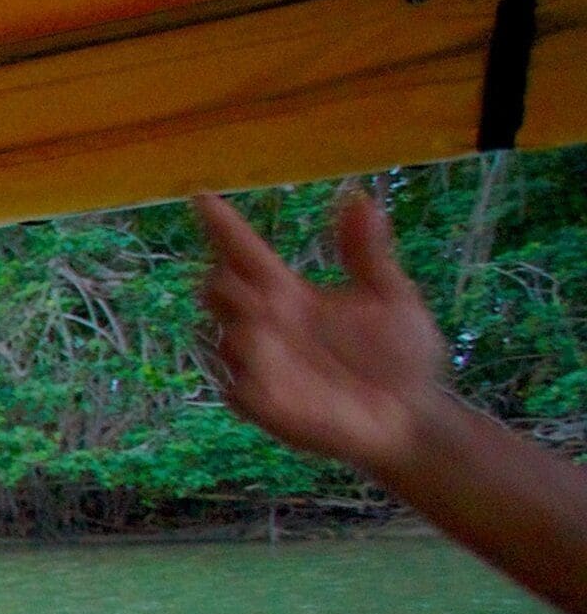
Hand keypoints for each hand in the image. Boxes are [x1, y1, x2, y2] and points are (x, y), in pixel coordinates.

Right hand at [192, 188, 458, 479]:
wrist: (412, 415)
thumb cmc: (401, 357)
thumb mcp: (392, 297)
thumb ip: (368, 254)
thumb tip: (359, 199)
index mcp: (290, 294)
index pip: (243, 254)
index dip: (222, 227)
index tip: (201, 198)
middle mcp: (266, 325)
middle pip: (216, 289)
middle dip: (226, 284)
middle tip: (263, 291)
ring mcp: (259, 364)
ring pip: (220, 334)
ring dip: (242, 329)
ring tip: (275, 333)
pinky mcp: (260, 403)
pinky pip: (232, 383)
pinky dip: (245, 374)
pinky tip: (268, 373)